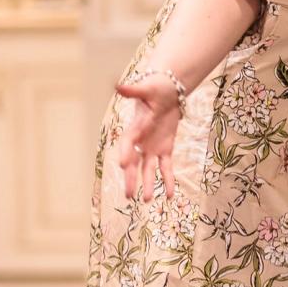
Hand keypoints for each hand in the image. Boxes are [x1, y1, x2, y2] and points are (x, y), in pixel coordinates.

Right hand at [115, 76, 181, 202]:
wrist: (167, 92)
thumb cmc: (155, 89)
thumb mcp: (146, 89)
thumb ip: (133, 91)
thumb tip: (118, 85)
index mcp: (134, 128)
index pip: (127, 143)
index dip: (126, 153)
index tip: (124, 164)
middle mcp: (140, 142)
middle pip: (134, 162)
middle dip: (131, 178)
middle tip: (129, 194)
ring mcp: (151, 148)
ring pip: (148, 170)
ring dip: (148, 184)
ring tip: (146, 201)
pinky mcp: (164, 150)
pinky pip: (166, 168)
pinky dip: (168, 180)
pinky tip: (170, 196)